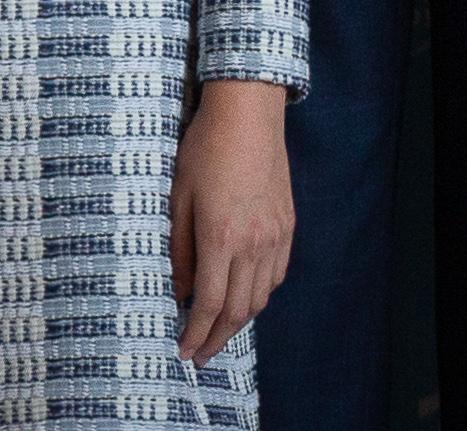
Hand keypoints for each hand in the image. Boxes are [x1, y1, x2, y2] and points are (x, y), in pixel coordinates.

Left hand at [170, 79, 294, 363]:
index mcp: (221, 238)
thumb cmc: (205, 149)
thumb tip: (179, 291)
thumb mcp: (178, 198)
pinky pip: (277, 274)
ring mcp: (275, 235)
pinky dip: (261, 294)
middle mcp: (253, 243)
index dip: (196, 334)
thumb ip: (178, 250)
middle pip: (239, 310)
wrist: (249, 113)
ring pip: (262, 296)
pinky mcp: (287, 224)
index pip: (210, 305)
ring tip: (219, 329)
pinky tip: (246, 295)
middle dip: (218, 339)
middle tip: (200, 354)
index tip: (184, 352)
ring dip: (240, 321)